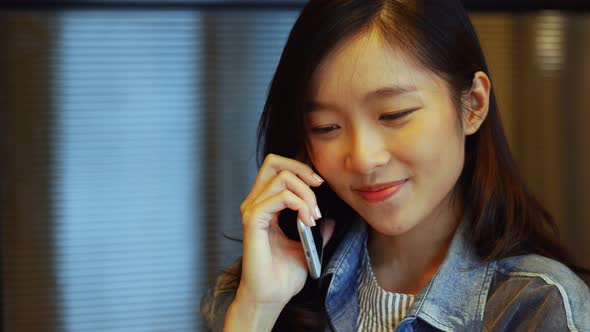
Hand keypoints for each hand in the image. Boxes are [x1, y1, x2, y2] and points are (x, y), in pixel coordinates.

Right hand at [233, 154, 333, 311]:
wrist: (271, 297)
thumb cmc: (283, 276)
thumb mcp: (306, 247)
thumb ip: (317, 231)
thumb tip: (331, 221)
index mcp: (265, 206)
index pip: (277, 169)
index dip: (301, 170)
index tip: (320, 186)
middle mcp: (255, 204)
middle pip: (273, 162)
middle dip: (301, 169)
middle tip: (318, 186)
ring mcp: (252, 211)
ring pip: (281, 178)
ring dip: (305, 193)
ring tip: (314, 215)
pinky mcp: (253, 221)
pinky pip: (279, 198)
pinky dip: (298, 204)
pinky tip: (306, 220)